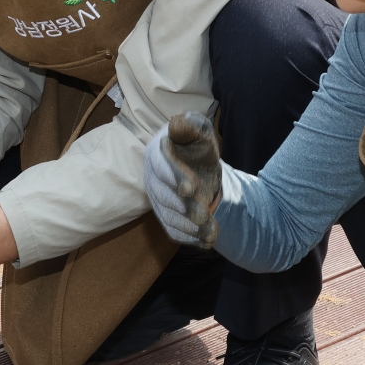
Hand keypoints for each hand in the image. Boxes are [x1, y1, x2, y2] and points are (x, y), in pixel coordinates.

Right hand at [144, 118, 224, 247]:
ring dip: (190, 227)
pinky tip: (207, 241)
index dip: (175, 177)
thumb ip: (190, 127)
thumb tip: (178, 124)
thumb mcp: (199, 132)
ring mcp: (157, 200)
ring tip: (212, 232)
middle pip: (165, 196)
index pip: (162, 167)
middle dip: (185, 208)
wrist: (198, 169)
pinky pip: (174, 231)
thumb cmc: (197, 147)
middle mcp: (152, 179)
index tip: (191, 188)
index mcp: (157, 153)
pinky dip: (190, 238)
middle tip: (205, 216)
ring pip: (169, 217)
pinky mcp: (166, 217)